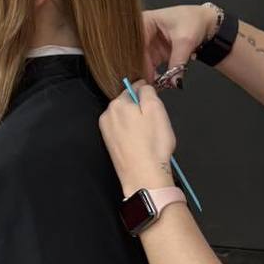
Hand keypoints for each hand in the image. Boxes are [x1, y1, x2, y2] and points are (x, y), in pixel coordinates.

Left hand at [99, 81, 176, 197]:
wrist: (144, 176)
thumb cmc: (152, 146)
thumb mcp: (156, 109)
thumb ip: (148, 91)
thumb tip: (143, 87)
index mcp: (118, 104)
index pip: (134, 88)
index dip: (148, 94)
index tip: (155, 104)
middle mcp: (108, 115)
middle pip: (129, 104)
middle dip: (142, 110)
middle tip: (155, 124)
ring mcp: (107, 131)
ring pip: (127, 118)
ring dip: (138, 123)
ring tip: (149, 137)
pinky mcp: (110, 145)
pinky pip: (124, 132)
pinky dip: (133, 135)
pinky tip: (142, 144)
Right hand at [142, 4, 216, 87]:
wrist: (208, 23)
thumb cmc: (194, 20)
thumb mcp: (186, 40)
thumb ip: (178, 61)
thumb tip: (173, 80)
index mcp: (145, 21)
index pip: (137, 44)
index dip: (139, 61)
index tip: (144, 76)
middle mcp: (144, 32)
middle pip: (138, 55)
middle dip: (144, 70)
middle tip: (148, 85)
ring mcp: (150, 44)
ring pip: (144, 63)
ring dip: (149, 75)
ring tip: (154, 86)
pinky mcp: (157, 53)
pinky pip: (152, 66)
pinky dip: (156, 75)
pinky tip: (159, 83)